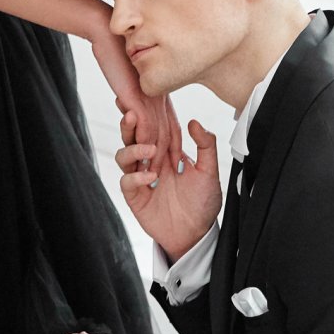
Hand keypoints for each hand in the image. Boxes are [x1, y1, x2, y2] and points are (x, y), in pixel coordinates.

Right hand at [91, 28, 180, 167]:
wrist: (109, 38)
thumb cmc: (116, 55)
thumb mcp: (132, 77)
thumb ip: (137, 95)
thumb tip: (135, 109)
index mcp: (159, 95)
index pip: (173, 125)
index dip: (176, 145)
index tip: (178, 162)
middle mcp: (158, 99)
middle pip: (170, 133)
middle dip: (170, 157)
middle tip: (171, 177)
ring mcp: (150, 101)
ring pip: (160, 136)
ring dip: (157, 158)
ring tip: (156, 176)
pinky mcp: (138, 102)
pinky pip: (147, 129)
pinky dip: (147, 147)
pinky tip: (145, 160)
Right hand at [117, 111, 220, 260]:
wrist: (196, 235)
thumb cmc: (203, 203)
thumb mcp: (209, 171)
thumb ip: (205, 145)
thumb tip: (194, 121)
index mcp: (167, 152)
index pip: (153, 128)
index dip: (148, 114)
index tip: (143, 98)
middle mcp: (150, 161)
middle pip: (132, 137)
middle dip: (129, 125)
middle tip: (133, 114)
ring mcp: (140, 178)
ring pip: (123, 155)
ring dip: (133, 149)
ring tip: (149, 150)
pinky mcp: (135, 196)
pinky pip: (126, 181)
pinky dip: (135, 176)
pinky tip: (150, 177)